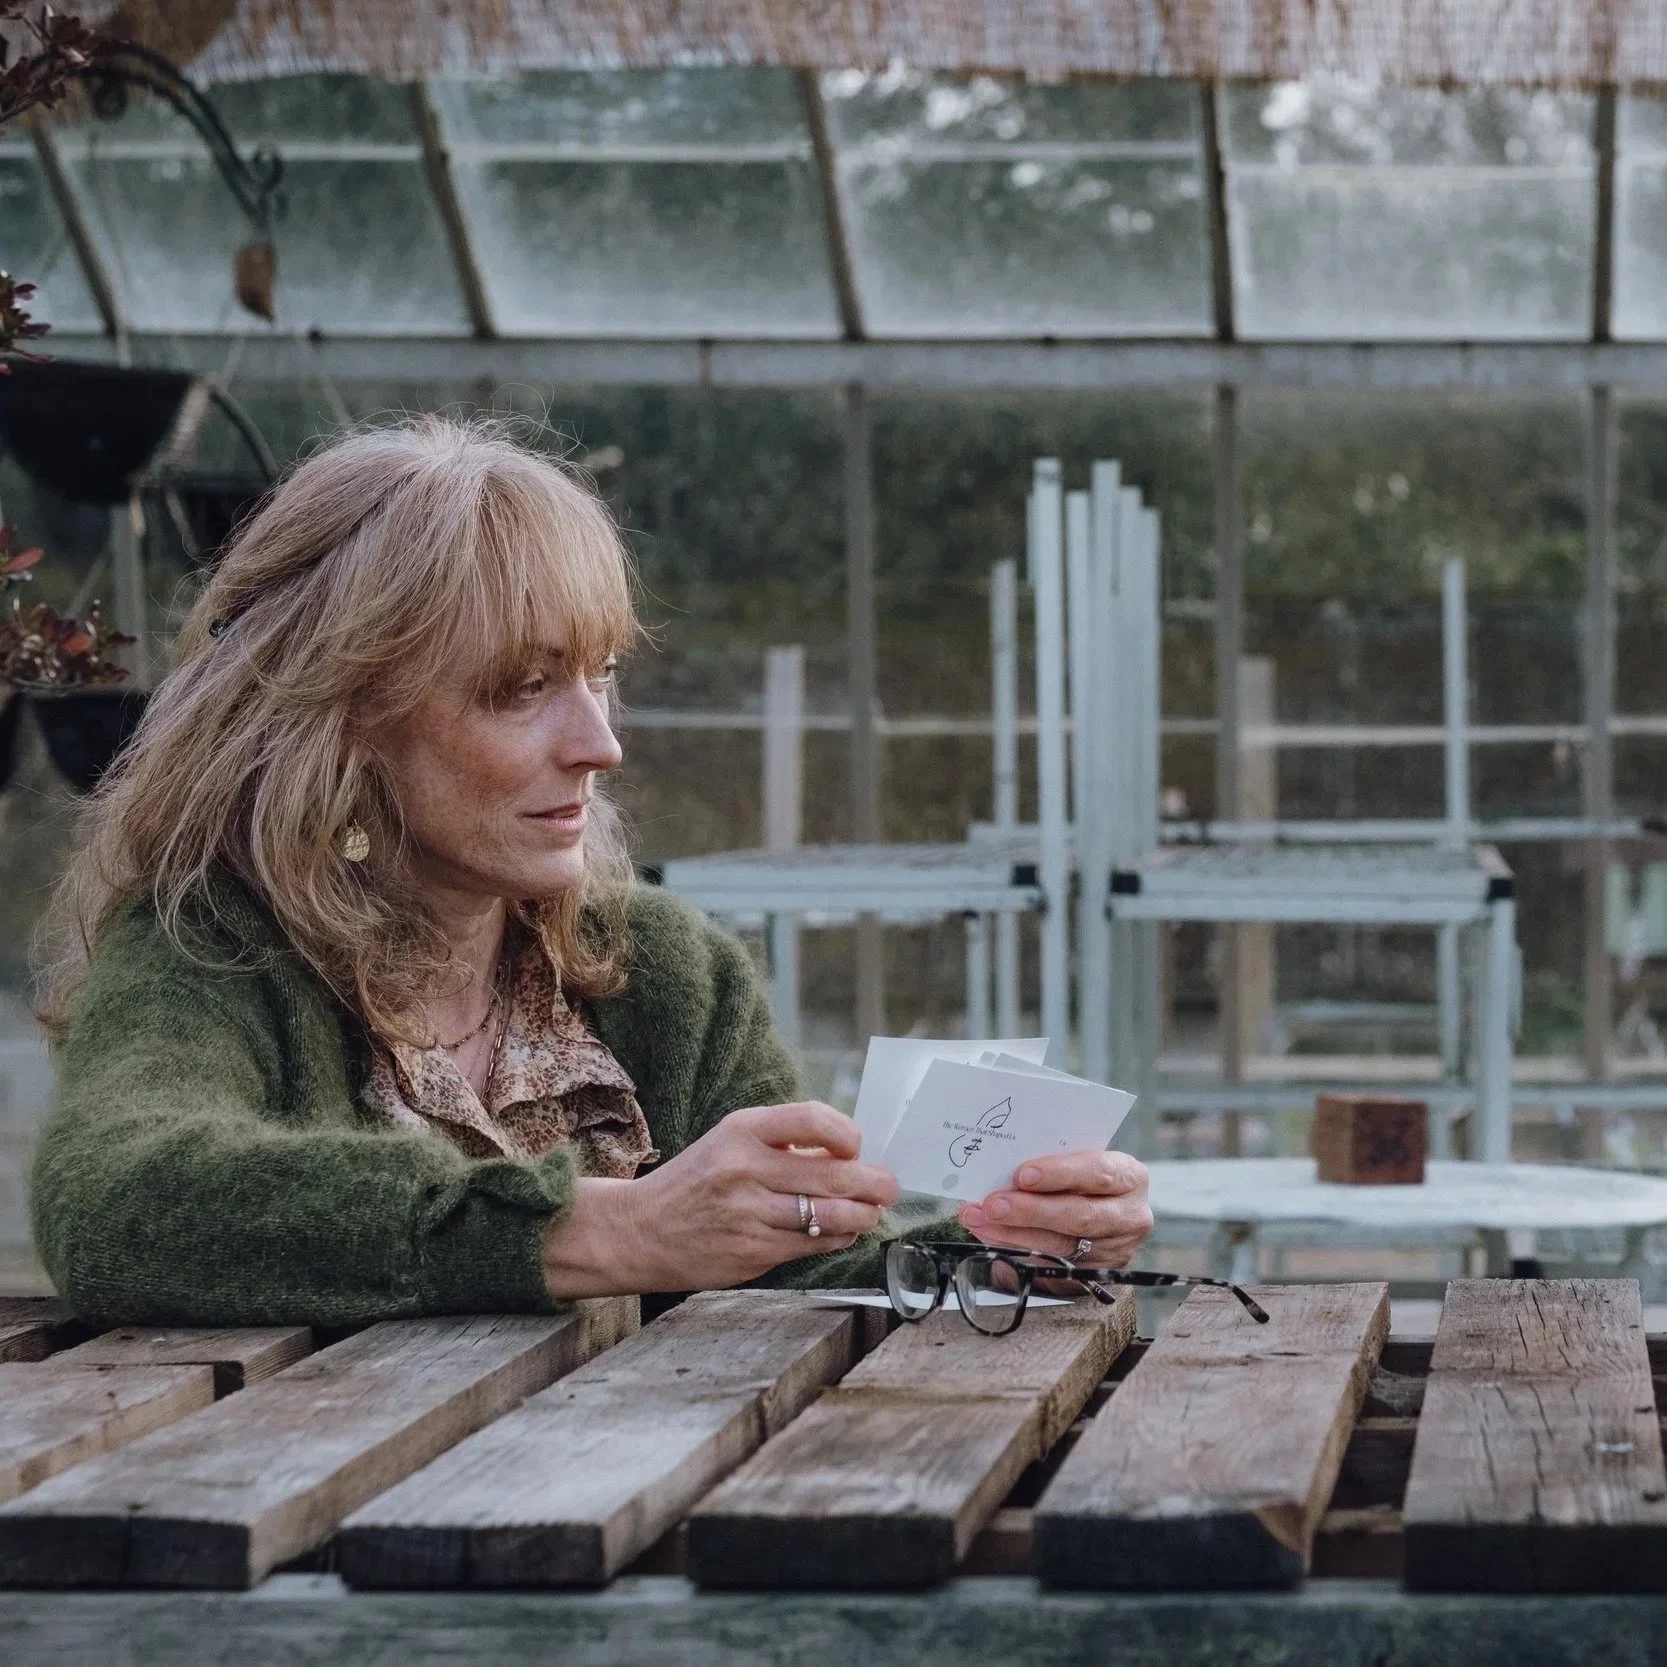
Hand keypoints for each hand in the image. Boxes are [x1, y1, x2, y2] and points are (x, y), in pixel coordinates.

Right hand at [540, 1101, 900, 1297]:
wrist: (639, 1231)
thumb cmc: (694, 1182)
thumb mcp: (728, 1142)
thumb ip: (781, 1142)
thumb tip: (847, 1152)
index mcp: (741, 1130)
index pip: (813, 1119)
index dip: (848, 1134)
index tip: (857, 1146)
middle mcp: (746, 1169)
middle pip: (834, 1172)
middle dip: (875, 1182)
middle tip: (890, 1186)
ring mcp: (750, 1214)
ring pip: (831, 1214)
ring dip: (863, 1215)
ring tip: (872, 1212)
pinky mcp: (754, 1253)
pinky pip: (813, 1244)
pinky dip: (838, 1237)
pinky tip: (844, 1231)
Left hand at [957, 1150, 1151, 1265]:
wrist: (1101, 1211)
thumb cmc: (1083, 1177)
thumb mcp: (1080, 1163)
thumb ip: (1054, 1165)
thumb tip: (1002, 1166)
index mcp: (1129, 1176)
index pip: (1097, 1172)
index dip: (1059, 1174)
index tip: (1022, 1175)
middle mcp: (1130, 1215)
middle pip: (1079, 1215)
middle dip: (1030, 1210)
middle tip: (993, 1205)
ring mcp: (1115, 1249)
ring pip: (1062, 1246)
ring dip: (1013, 1234)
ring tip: (980, 1220)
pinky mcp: (1095, 1274)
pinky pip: (1052, 1266)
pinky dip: (1016, 1251)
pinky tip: (992, 1238)